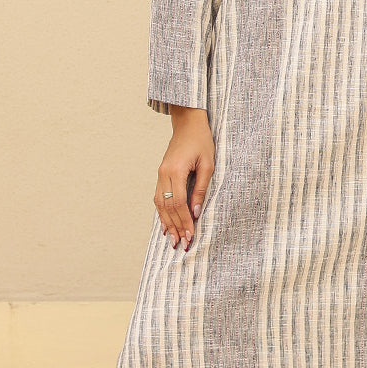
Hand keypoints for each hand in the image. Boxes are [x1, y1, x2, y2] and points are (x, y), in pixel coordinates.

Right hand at [155, 106, 213, 249]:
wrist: (188, 123)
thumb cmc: (202, 141)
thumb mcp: (208, 164)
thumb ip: (201, 188)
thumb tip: (196, 212)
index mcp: (175, 170)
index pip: (178, 203)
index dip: (184, 222)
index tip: (190, 236)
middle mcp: (164, 173)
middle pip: (167, 207)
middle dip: (175, 227)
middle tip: (182, 244)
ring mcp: (160, 174)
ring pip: (160, 204)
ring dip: (167, 223)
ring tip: (173, 240)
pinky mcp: (161, 174)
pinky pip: (158, 197)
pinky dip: (162, 213)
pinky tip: (166, 225)